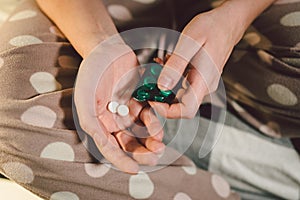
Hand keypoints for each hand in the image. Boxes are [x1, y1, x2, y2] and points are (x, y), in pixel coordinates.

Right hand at [74, 40, 163, 172]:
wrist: (107, 49)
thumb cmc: (93, 72)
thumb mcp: (86, 98)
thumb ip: (91, 122)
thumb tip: (103, 144)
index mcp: (100, 123)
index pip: (111, 148)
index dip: (122, 161)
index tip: (135, 169)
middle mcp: (114, 120)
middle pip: (129, 143)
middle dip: (142, 152)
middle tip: (155, 155)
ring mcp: (128, 110)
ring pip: (142, 131)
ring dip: (152, 138)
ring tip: (159, 140)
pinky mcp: (140, 100)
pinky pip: (150, 114)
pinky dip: (155, 119)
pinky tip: (157, 118)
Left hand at [151, 5, 245, 118]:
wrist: (228, 22)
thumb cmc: (214, 28)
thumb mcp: (189, 43)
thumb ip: (175, 66)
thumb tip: (163, 86)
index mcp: (204, 81)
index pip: (186, 110)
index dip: (167, 111)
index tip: (153, 101)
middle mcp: (205, 86)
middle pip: (181, 104)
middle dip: (162, 95)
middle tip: (151, 81)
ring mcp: (203, 82)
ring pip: (180, 93)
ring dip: (166, 83)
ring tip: (159, 65)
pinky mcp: (201, 77)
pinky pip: (184, 83)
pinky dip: (172, 76)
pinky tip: (168, 63)